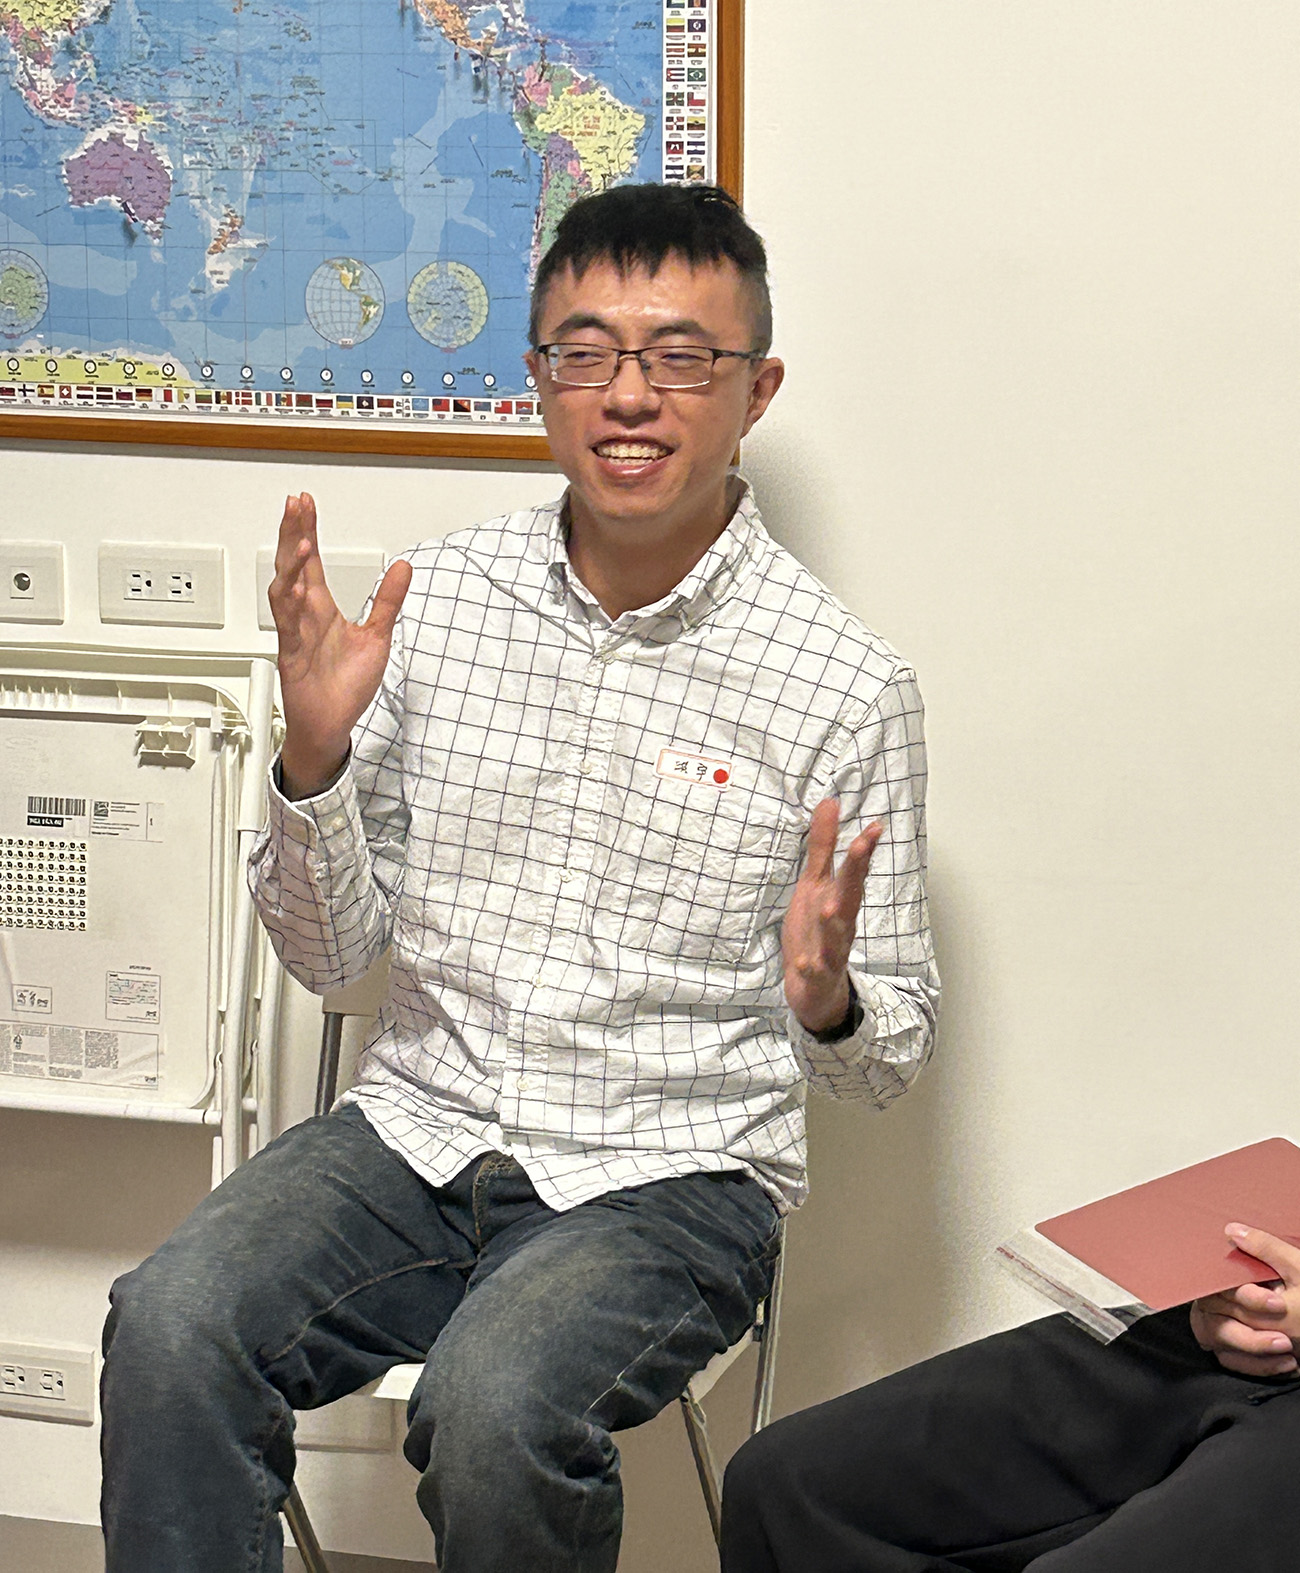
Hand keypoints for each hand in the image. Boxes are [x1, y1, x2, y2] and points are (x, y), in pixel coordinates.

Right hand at [269, 492, 411, 797]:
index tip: (304, 502)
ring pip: (284, 591)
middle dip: (293, 534)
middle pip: (292, 566)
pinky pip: (289, 628)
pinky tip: (296, 588)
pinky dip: (291, 608)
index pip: (310, 561)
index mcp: (320, 609)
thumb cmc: (345, 686)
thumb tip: (402, 567)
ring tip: (301, 539)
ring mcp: (296, 635)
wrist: (330, 726)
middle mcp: (305, 617)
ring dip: (291, 565)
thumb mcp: (377, 636)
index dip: (306, 530)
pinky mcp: (293, 657)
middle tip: (295, 505)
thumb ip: (388, 601)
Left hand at [783, 799, 881, 1034]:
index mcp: (840, 899)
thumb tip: (829, 803)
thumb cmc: (816, 930)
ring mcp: (830, 951)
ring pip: (837, 936)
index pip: (855, 871)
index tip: (875, 826)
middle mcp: (841, 923)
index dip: (863, 849)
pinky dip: (811, 967)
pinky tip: (804, 963)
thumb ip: (822, 846)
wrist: (814, 986)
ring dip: (834, 922)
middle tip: (862, 845)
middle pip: (850, 896)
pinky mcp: (817, 976)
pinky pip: (816, 972)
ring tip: (828, 908)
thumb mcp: (815, 884)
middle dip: (856, 872)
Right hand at [1189, 1223, 1299, 1376]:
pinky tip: (1287, 1364)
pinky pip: (1232, 1361)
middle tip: (1284, 1340)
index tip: (1278, 1305)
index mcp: (1241, 1276)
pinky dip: (1259, 1366)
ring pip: (1221, 1342)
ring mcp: (1230, 1325)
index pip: (1225, 1287)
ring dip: (1255, 1354)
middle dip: (1252, 1336)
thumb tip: (1232, 1229)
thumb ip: (1267, 1249)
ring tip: (1289, 1354)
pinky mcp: (1237, 1350)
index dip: (1248, 1298)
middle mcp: (1229, 1299)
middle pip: (1217, 1319)